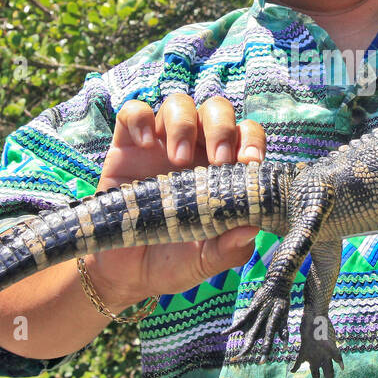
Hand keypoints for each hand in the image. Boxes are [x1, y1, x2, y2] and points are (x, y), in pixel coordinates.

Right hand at [84, 93, 265, 311]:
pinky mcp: (125, 146)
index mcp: (222, 169)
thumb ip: (231, 247)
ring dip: (184, 123)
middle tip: (217, 160)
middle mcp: (195, 149)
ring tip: (178, 160)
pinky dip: (139, 119)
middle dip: (221, 127)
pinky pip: (132, 112)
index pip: (246, 135)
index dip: (252, 141)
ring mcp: (160, 144)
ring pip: (178, 104)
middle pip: (216, 110)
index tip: (249, 163)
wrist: (124, 274)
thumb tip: (254, 227)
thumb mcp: (206, 260)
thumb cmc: (173, 261)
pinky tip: (143, 145)